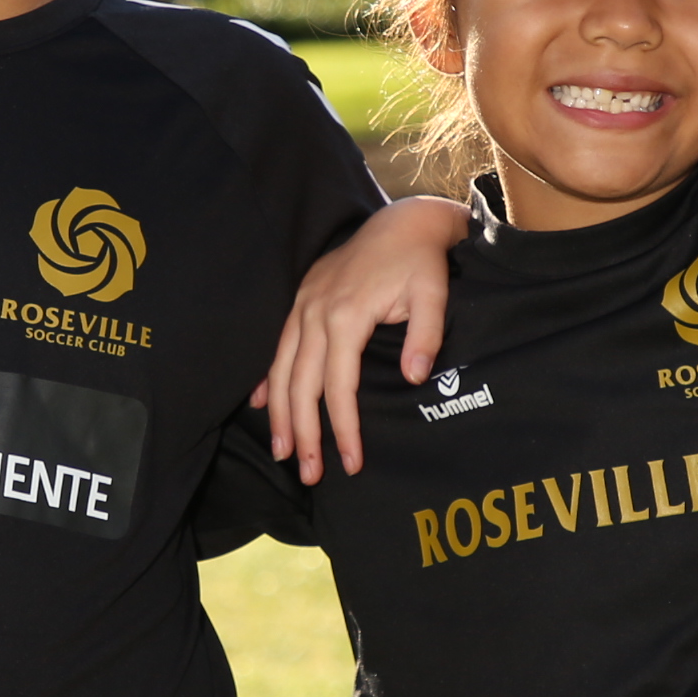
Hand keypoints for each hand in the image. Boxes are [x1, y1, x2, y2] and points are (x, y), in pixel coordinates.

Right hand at [254, 197, 467, 482]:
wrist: (403, 222)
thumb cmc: (421, 262)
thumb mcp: (435, 295)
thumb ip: (426, 336)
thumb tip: (415, 377)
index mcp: (347, 314)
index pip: (339, 387)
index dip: (344, 428)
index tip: (351, 462)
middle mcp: (315, 312)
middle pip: (301, 385)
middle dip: (302, 433)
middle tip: (309, 474)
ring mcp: (303, 304)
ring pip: (282, 369)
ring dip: (280, 413)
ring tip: (281, 452)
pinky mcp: (302, 299)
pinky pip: (279, 345)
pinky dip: (269, 378)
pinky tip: (261, 404)